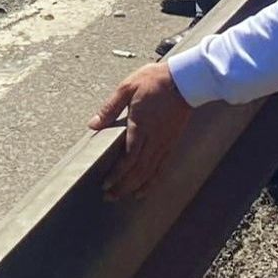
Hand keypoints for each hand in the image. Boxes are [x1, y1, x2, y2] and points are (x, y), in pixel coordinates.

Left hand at [89, 62, 191, 200]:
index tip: (106, 184)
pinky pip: (162, 167)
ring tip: (124, 197)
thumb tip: (93, 124)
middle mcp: (154, 139)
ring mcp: (164, 142)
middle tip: (109, 197)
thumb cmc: (155, 80)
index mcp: (140, 125)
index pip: (128, 158)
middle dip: (123, 186)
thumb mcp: (127, 87)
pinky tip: (145, 189)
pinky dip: (152, 181)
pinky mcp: (172, 142)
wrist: (185, 80)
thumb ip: (110, 108)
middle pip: (138, 170)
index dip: (117, 174)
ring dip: (136, 187)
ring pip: (150, 172)